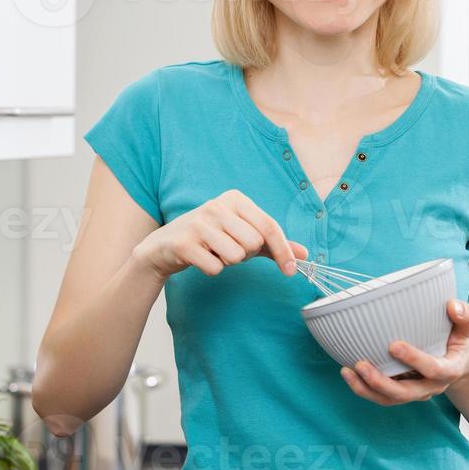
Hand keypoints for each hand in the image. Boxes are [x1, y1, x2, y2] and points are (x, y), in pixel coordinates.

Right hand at [132, 188, 307, 282]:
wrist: (164, 247)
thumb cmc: (210, 239)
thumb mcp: (243, 235)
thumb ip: (274, 244)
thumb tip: (304, 255)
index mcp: (235, 199)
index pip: (269, 227)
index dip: (283, 251)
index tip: (292, 270)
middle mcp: (217, 206)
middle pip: (253, 244)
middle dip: (245, 255)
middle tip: (229, 249)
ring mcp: (199, 223)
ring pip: (235, 257)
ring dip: (227, 262)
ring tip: (214, 252)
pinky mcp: (184, 243)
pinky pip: (215, 267)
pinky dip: (212, 269)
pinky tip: (201, 259)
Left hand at [340, 299, 468, 405]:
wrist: (459, 360)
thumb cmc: (458, 338)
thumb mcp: (467, 327)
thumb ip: (464, 315)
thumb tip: (451, 305)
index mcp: (449, 370)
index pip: (434, 370)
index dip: (414, 360)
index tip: (393, 345)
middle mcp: (431, 386)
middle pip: (406, 393)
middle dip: (382, 382)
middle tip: (361, 364)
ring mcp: (415, 392)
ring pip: (390, 399)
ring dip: (367, 389)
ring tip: (347, 372)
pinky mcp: (402, 391)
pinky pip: (382, 396)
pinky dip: (363, 388)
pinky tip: (347, 373)